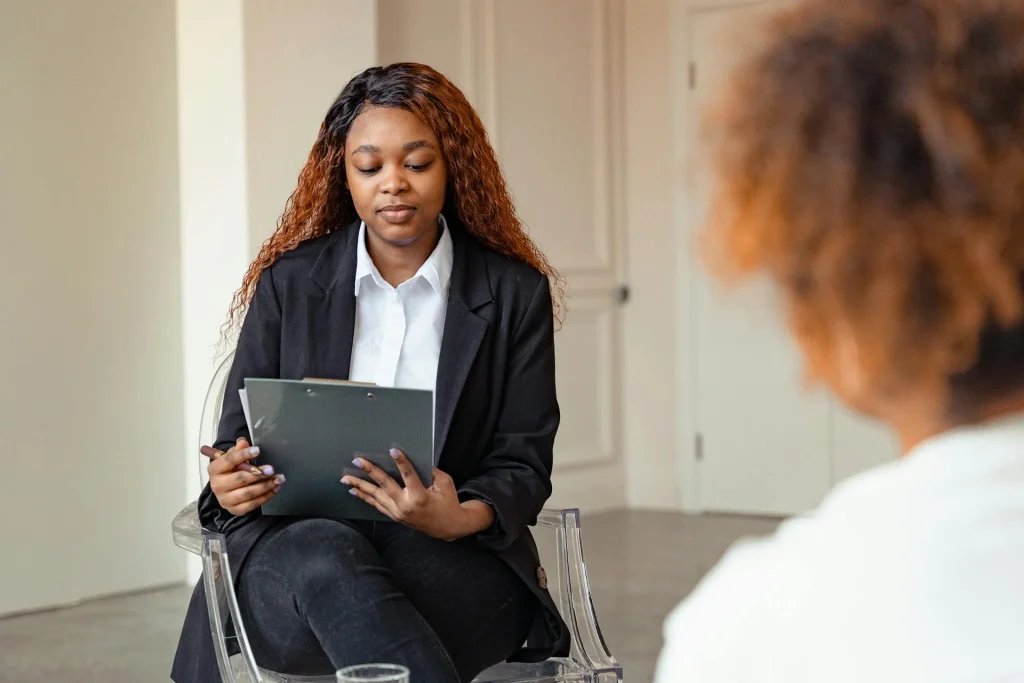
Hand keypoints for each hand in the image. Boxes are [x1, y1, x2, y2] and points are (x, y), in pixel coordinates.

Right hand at [204, 438, 285, 515]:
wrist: (226, 489)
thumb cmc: (232, 470)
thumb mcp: (233, 458)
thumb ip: (238, 450)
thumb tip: (243, 442)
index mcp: (214, 469)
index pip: (229, 460)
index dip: (244, 454)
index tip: (258, 450)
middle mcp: (217, 486)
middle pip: (240, 479)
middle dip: (258, 474)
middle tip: (272, 469)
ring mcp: (225, 500)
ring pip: (248, 493)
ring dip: (266, 486)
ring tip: (279, 479)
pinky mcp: (235, 510)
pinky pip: (253, 504)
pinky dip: (266, 496)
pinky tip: (276, 488)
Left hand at [342, 449, 494, 540]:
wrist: (447, 527)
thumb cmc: (448, 502)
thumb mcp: (445, 483)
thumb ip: (431, 471)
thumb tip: (416, 458)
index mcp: (420, 496)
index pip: (408, 475)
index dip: (401, 462)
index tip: (393, 450)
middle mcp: (406, 505)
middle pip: (385, 486)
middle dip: (370, 472)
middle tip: (358, 461)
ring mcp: (398, 513)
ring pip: (376, 497)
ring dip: (360, 486)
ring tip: (346, 478)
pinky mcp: (395, 516)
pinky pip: (377, 506)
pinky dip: (365, 498)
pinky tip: (355, 491)